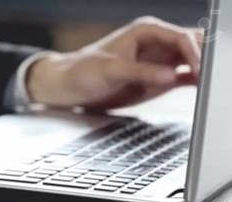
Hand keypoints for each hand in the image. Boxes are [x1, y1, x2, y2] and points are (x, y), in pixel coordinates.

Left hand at [27, 16, 202, 109]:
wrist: (68, 87)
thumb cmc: (82, 71)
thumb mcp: (110, 70)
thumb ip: (141, 72)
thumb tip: (169, 75)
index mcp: (145, 31)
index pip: (180, 37)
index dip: (193, 52)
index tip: (199, 69)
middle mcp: (155, 44)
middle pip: (191, 46)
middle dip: (204, 57)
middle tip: (213, 75)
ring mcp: (158, 62)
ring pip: (191, 61)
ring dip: (202, 71)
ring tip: (211, 85)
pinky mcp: (156, 79)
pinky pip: (183, 78)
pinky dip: (194, 82)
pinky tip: (202, 89)